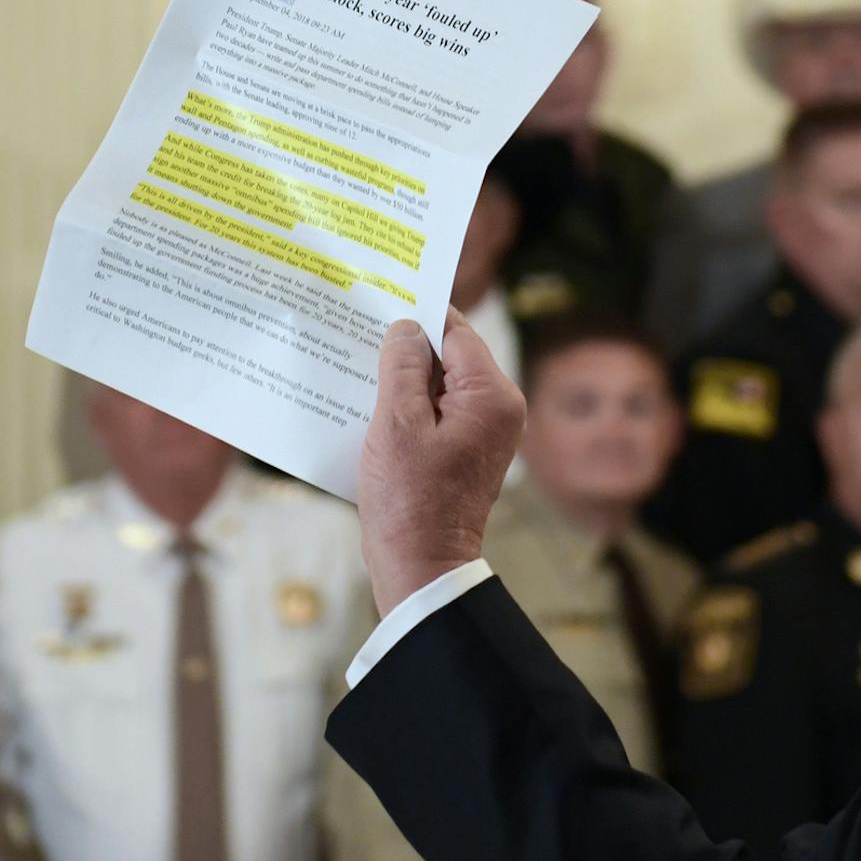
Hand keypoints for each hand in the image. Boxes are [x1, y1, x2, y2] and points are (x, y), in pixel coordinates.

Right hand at [359, 309, 524, 613]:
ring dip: (405, 375)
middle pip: (452, 353)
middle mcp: (500, 407)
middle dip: (409, 344)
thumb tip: (407, 327)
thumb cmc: (409, 500)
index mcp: (491, 395)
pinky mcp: (470, 447)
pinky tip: (374, 401)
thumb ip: (403, 367)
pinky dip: (411, 402)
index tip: (382, 295)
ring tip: (360, 365)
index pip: (456, 331)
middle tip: (362, 327)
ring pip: (443, 381)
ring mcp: (487, 429)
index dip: (418, 313)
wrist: (422, 565)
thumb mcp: (397, 424)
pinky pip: (440, 408)